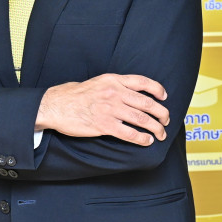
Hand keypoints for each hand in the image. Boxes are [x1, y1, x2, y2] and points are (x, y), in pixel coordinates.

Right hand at [35, 74, 169, 145]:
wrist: (55, 105)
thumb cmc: (73, 95)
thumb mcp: (96, 82)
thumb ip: (114, 86)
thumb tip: (131, 94)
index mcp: (113, 80)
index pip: (142, 82)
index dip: (157, 90)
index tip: (164, 97)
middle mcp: (114, 93)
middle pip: (147, 103)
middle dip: (162, 114)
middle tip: (166, 121)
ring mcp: (110, 109)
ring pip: (142, 120)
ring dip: (155, 128)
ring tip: (160, 134)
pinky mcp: (104, 125)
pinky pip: (130, 133)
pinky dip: (142, 139)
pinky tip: (146, 141)